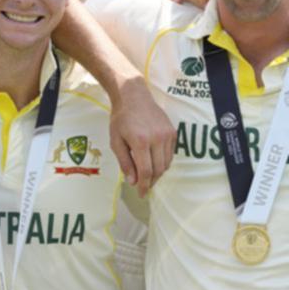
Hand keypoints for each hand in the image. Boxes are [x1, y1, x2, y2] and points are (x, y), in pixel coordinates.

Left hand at [109, 78, 175, 196]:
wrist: (133, 96)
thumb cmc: (121, 118)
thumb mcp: (115, 140)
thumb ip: (124, 162)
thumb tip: (132, 181)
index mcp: (140, 141)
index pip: (146, 171)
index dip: (144, 185)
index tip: (141, 193)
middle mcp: (157, 138)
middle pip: (158, 170)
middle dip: (151, 181)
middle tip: (143, 186)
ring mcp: (167, 135)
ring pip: (167, 163)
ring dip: (158, 172)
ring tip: (147, 175)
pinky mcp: (173, 132)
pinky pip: (171, 153)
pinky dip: (163, 161)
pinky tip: (154, 161)